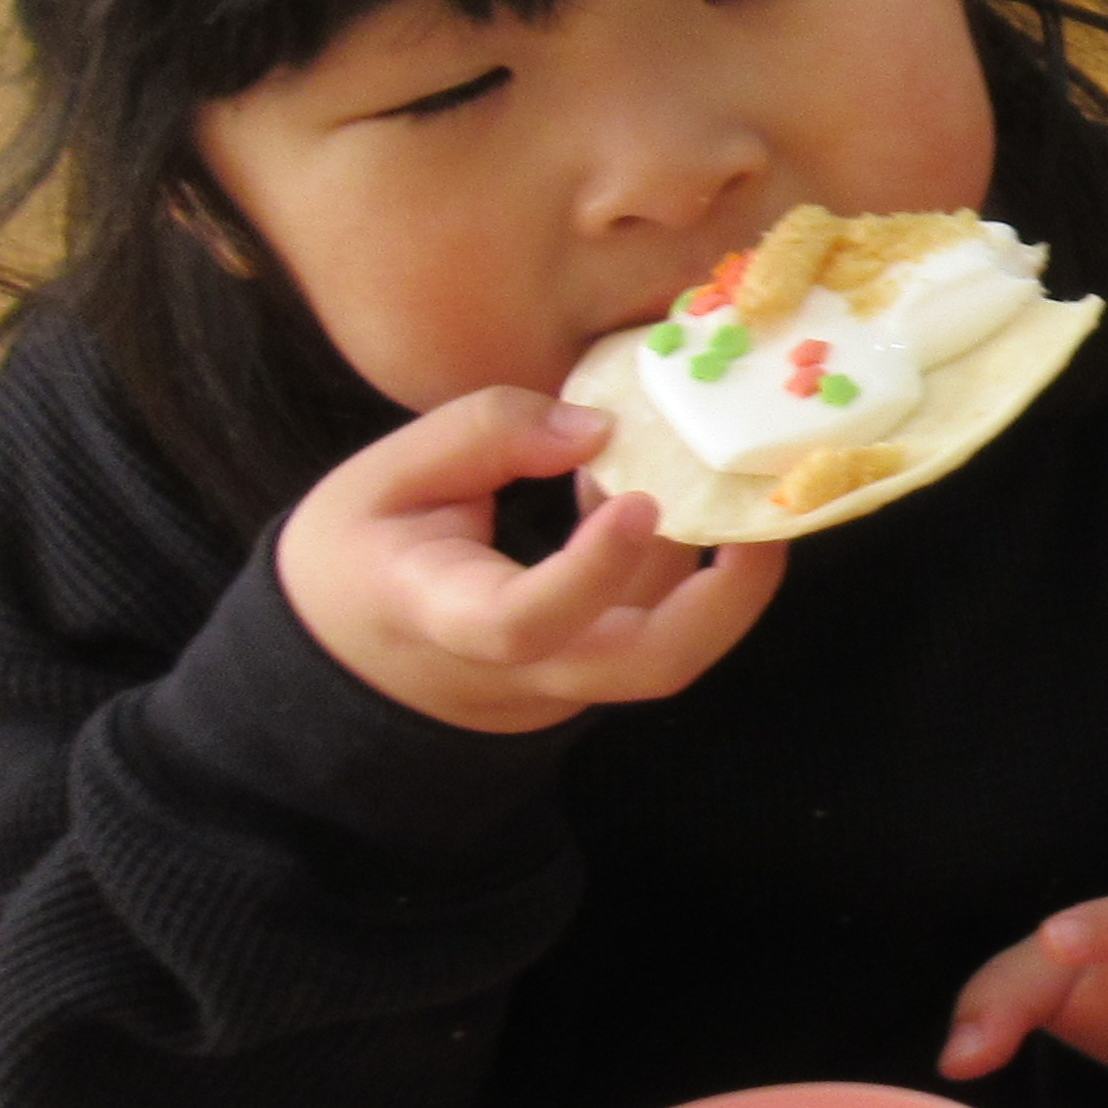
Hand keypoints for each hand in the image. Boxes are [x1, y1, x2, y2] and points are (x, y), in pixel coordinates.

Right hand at [275, 390, 784, 734]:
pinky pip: (657, 622)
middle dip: (730, 598)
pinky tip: (674, 486)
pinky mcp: (595, 671)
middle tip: (765, 513)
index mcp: (444, 620)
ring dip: (719, 566)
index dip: (593, 570)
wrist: (341, 656)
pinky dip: (684, 560)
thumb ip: (484, 434)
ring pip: (671, 643)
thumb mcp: (384, 477)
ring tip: (732, 476)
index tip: (639, 499)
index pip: (525, 623)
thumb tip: (601, 427)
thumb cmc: (356, 557)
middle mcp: (525, 669)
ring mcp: (570, 680)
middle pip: (649, 666)